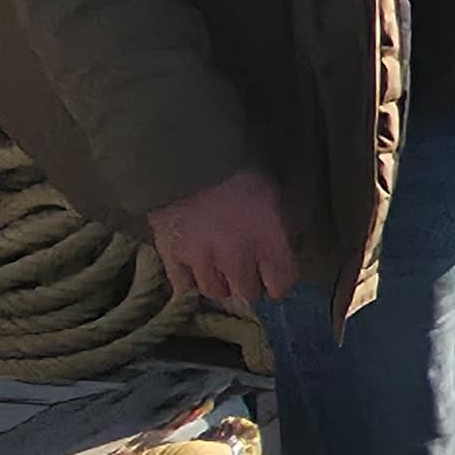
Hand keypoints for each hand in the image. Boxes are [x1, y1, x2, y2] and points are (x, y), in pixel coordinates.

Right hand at [147, 168, 297, 309]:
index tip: (273, 278)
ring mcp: (202, 260)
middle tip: (244, 270)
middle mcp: (237, 257)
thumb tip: (282, 248)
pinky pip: (184, 286)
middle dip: (248, 283)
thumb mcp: (273, 195)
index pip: (282, 285)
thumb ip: (279, 227)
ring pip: (215, 292)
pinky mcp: (172, 258)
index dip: (279, 283)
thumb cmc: (237, 173)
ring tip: (217, 267)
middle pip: (248, 293)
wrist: (187, 160)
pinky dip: (190, 281)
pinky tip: (194, 268)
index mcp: (268, 240)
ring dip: (219, 282)